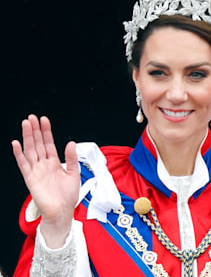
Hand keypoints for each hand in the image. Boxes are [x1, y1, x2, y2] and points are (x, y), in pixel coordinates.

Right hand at [12, 115, 79, 247]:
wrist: (62, 212)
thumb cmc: (67, 196)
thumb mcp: (74, 174)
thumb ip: (71, 159)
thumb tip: (71, 143)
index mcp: (54, 163)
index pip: (48, 143)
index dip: (46, 132)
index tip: (44, 120)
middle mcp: (43, 165)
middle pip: (38, 144)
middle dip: (35, 130)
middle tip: (32, 117)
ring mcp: (36, 171)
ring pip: (30, 150)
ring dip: (27, 137)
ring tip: (25, 124)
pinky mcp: (30, 178)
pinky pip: (23, 164)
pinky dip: (19, 154)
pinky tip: (16, 144)